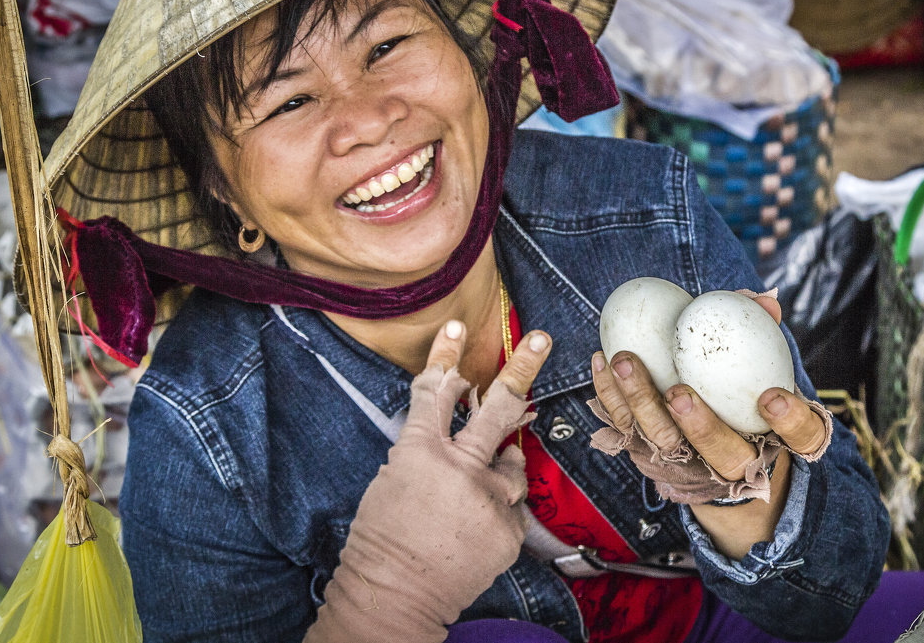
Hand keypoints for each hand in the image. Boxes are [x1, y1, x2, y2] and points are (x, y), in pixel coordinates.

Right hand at [305, 320, 550, 642]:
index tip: (459, 326)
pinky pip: (512, 507)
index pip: (437, 390)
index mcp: (420, 451)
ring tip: (474, 495)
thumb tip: (459, 433)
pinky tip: (473, 531)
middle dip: (523, 367)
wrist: (395, 596)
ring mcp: (489, 498)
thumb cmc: (382, 539)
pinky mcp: (509, 528)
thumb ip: (428, 449)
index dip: (447, 355)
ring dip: (500, 471)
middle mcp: (460, 467)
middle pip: (499, 406)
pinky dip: (497, 513)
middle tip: (541, 340)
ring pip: (512, 464)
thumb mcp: (392, 479)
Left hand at [591, 295, 830, 557]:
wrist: (708, 451)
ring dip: (641, 402)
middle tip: (678, 392)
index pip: (801, 438)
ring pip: (665, 443)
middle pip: (722, 454)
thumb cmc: (740, 394)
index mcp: (776, 440)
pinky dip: (610, 395)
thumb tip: (763, 299)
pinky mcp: (648, 457)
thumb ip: (763, 332)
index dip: (790, 422)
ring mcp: (690, 464)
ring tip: (624, 360)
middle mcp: (737, 462)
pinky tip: (601, 360)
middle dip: (699, 426)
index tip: (772, 397)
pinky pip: (626, 429)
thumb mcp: (761, 366)